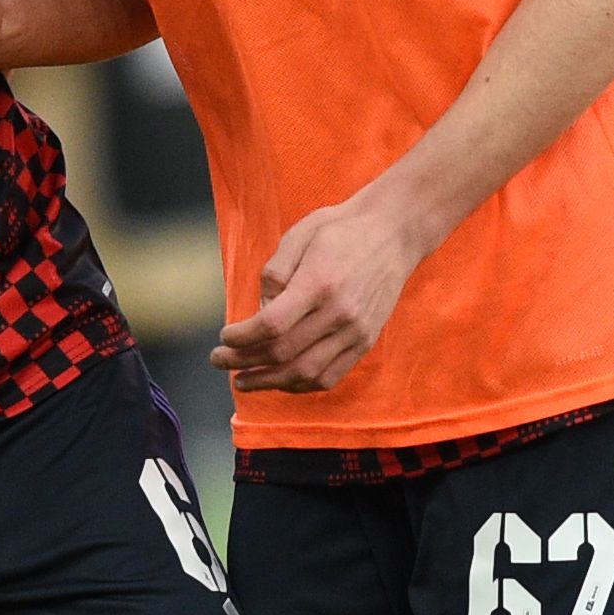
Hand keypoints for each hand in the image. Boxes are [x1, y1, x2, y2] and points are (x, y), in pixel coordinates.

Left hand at [215, 187, 432, 394]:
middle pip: (283, 352)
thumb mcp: (299, 235)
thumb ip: (274, 273)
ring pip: (306, 372)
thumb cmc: (340, 229)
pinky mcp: (366, 341)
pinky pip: (330, 376)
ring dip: (269, 382)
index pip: (271, 325)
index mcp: (319, 283)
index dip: (241, 338)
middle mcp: (339, 312)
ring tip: (244, 380)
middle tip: (219, 361)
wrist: (393, 233)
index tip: (224, 337)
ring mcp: (355, 331)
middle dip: (244, 362)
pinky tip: (280, 381)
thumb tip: (259, 311)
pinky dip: (300, 385)